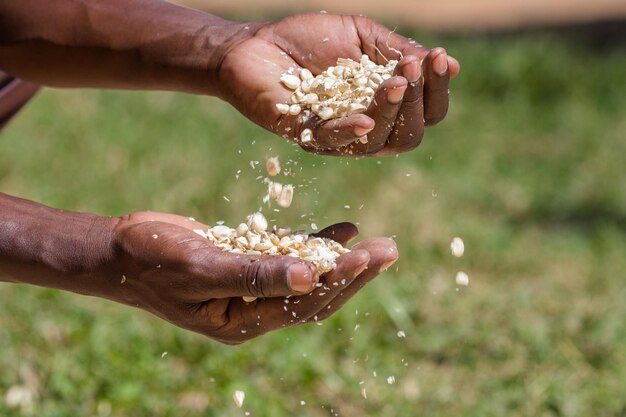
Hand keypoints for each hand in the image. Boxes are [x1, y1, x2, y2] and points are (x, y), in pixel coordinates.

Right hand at [103, 212, 397, 343]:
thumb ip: (254, 274)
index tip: (370, 256)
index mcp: (242, 321)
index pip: (303, 304)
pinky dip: (315, 245)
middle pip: (316, 295)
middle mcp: (253, 311)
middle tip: (390, 249)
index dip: (340, 280)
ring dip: (342, 260)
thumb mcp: (201, 266)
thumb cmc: (152, 259)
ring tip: (377, 242)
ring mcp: (252, 289)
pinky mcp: (249, 265)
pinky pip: (290, 258)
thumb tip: (309, 278)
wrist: (122, 249)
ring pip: (308, 277)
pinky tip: (342, 231)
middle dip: (354, 273)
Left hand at [218, 13, 459, 156]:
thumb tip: (450, 65)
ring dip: (393, 112)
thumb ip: (398, 51)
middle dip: (419, 102)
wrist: (257, 43)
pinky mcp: (305, 136)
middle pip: (409, 135)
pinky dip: (351, 132)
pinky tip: (366, 118)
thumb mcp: (362, 37)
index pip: (425, 112)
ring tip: (396, 82)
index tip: (440, 58)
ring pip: (380, 142)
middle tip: (413, 68)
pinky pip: (333, 142)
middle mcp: (366, 128)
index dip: (437, 90)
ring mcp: (336, 136)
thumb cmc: (309, 40)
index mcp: (384, 106)